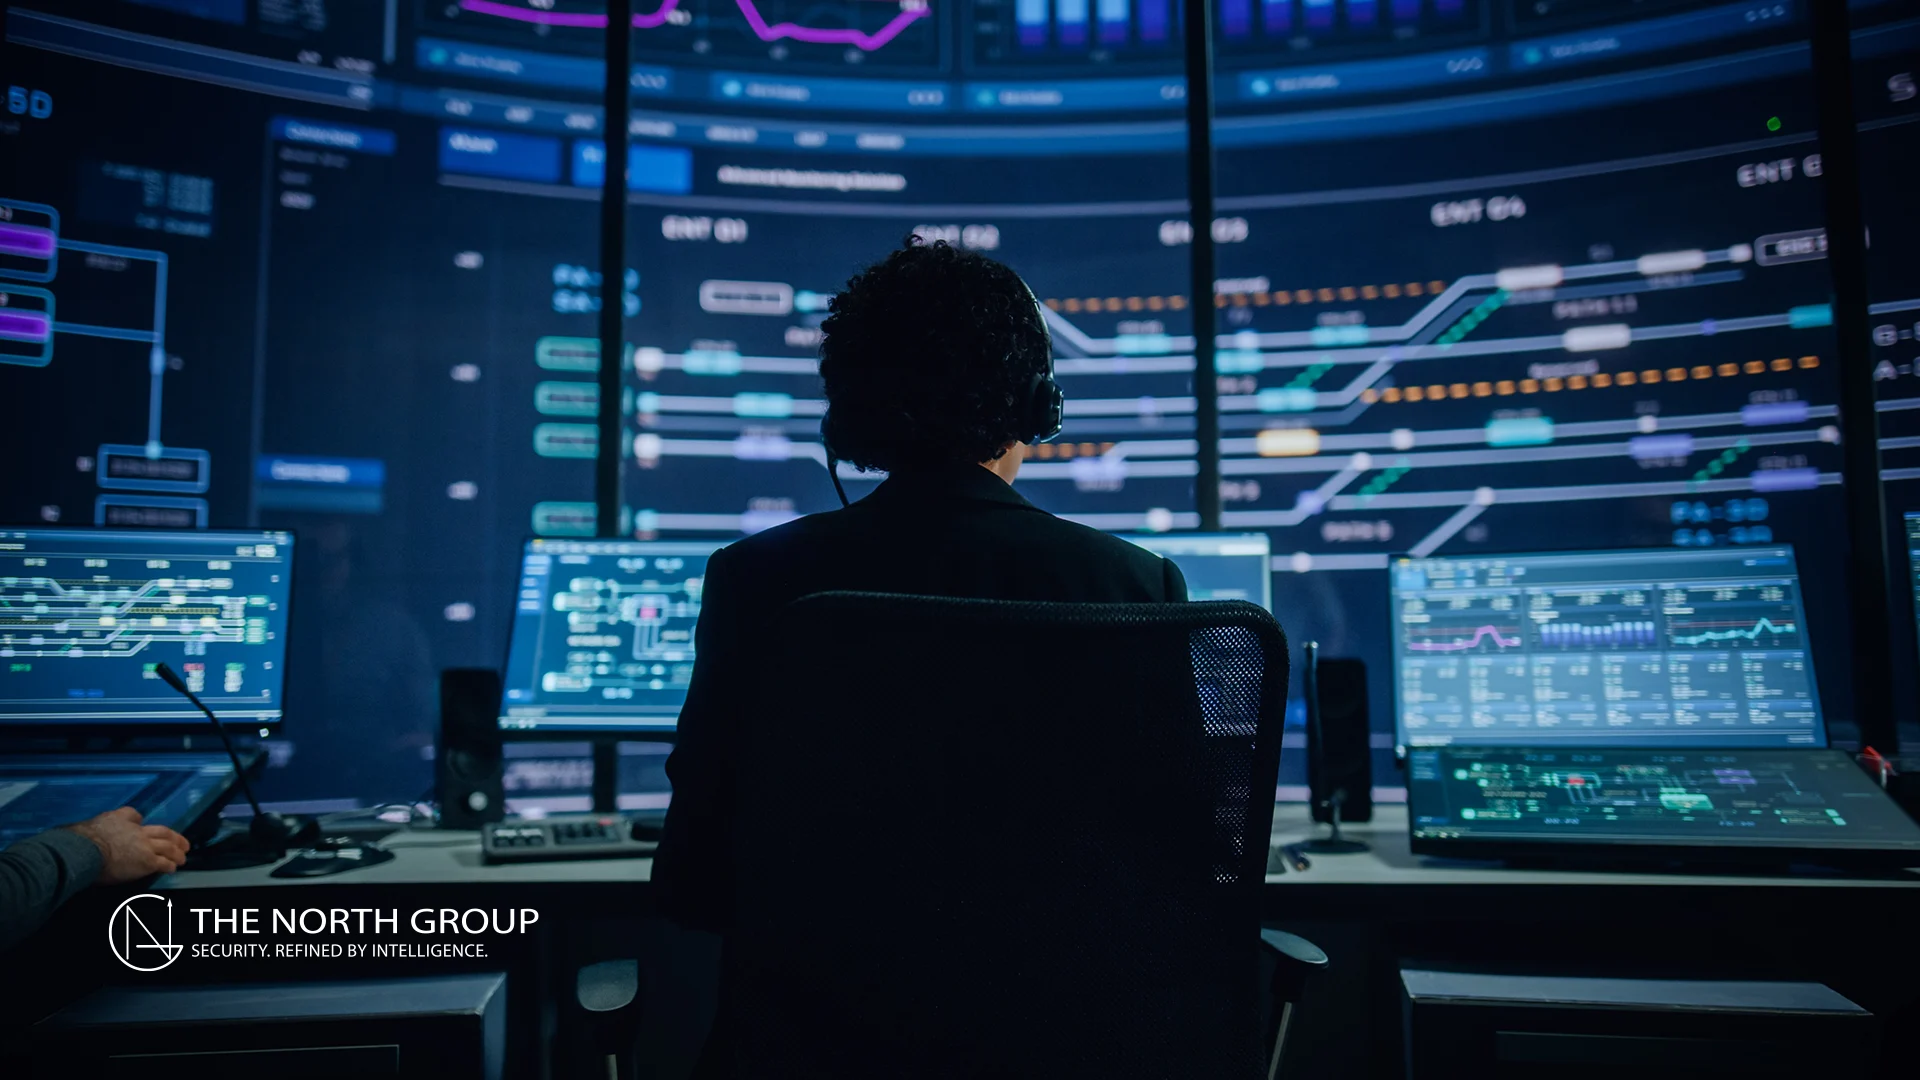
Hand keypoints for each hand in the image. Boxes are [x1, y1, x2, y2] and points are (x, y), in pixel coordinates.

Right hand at [64, 807, 190, 884]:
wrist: (84, 851)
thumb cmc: (80, 841)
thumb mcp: (85, 825)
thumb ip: (93, 826)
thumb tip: (84, 828)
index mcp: (120, 819)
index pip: (133, 816)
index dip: (139, 822)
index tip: (142, 825)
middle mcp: (136, 831)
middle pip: (161, 831)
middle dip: (174, 837)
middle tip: (182, 842)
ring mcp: (144, 846)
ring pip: (168, 846)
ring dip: (177, 852)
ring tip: (182, 856)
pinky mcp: (147, 861)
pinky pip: (163, 863)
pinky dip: (170, 865)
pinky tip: (173, 868)